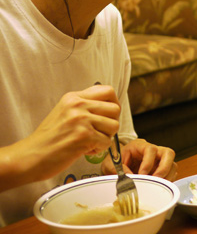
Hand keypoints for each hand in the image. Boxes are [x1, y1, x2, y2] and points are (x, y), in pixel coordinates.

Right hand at [1, 85, 120, 189]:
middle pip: (115, 108)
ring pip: (114, 125)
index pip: (107, 91)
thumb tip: (108, 108)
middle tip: (100, 132)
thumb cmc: (47, 139)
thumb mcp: (64, 113)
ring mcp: (81, 120)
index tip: (109, 114)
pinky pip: (107, 141)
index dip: (113, 103)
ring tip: (90, 142)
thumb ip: (84, 107)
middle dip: (111, 123)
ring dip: (105, 137)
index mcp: (73, 98)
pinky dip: (99, 149)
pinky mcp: (84, 135)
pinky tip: (85, 150)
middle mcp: (78, 105)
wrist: (30, 156)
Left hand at [102, 138, 177, 180]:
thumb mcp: (110, 164)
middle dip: (164, 168)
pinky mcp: (162, 169)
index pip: (150, 149)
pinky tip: (158, 187)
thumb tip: (131, 178)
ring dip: (167, 176)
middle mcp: (153, 151)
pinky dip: (167, 182)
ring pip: (173, 164)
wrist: (115, 166)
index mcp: (140, 146)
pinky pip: (171, 174)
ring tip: (157, 186)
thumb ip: (118, 170)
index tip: (142, 174)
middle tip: (156, 179)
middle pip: (168, 153)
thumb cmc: (114, 162)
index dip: (148, 162)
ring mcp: (159, 160)